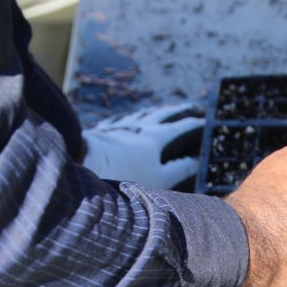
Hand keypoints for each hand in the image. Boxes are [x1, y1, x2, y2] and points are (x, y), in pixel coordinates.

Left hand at [82, 104, 203, 190]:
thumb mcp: (156, 178)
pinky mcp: (102, 131)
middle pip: (163, 115)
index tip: (204, 121)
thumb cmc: (122, 173)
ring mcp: (120, 126)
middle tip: (189, 107)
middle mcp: (139, 126)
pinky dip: (132, 118)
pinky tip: (130, 120)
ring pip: (142, 114)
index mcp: (156, 137)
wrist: (82, 161)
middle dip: (178, 111)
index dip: (194, 124)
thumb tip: (193, 162)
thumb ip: (177, 170)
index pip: (181, 128)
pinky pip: (122, 119)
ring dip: (156, 112)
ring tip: (163, 111)